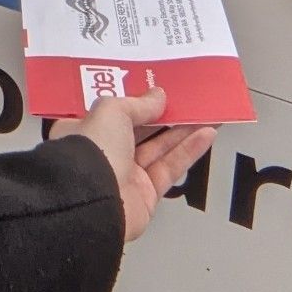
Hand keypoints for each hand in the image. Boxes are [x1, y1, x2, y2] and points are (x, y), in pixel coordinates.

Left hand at [51, 87, 215, 243]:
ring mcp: (126, 175)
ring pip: (159, 148)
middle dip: (163, 115)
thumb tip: (158, 96)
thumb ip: (137, 103)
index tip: (156, 89)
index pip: (111, 112)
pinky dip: (189, 151)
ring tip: (206, 113)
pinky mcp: (147, 194)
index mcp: (84, 131)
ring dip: (183, 130)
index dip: (134, 100)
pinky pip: (170, 168)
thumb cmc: (93, 150)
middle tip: (188, 100)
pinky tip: (207, 134)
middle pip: (139, 130)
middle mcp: (104, 153)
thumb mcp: (111, 112)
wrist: (95, 203)